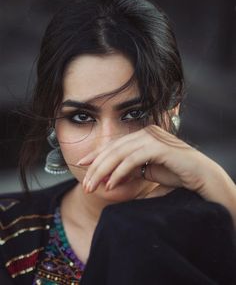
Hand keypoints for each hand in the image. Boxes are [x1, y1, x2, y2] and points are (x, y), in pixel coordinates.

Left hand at [78, 125, 235, 220]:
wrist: (199, 175)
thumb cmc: (174, 173)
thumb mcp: (145, 171)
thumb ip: (128, 171)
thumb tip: (108, 178)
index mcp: (141, 136)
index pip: (113, 144)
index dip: (95, 154)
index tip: (81, 165)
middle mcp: (145, 133)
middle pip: (112, 149)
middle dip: (95, 167)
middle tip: (85, 184)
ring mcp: (152, 138)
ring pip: (119, 153)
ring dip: (103, 171)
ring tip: (93, 187)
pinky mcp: (158, 146)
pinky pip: (132, 159)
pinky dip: (119, 172)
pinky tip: (111, 185)